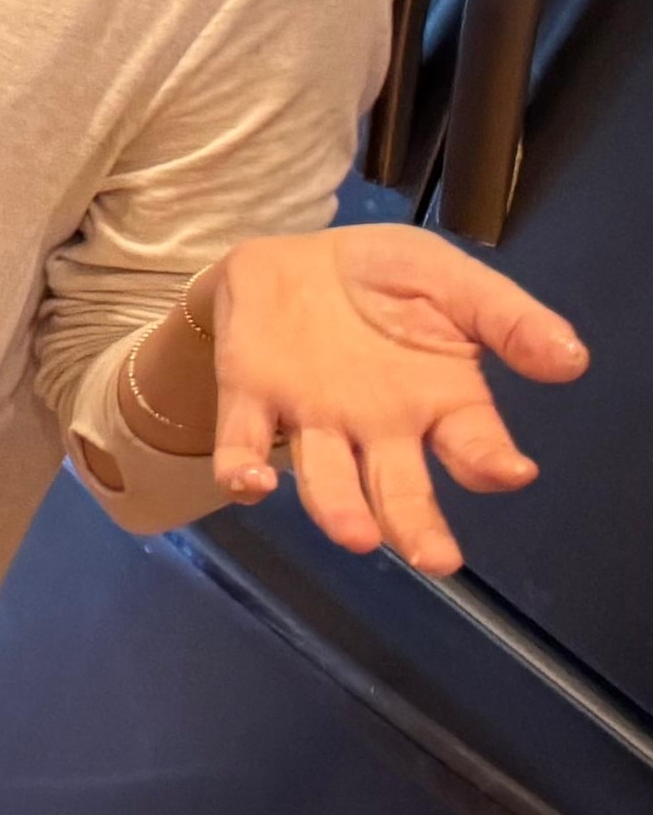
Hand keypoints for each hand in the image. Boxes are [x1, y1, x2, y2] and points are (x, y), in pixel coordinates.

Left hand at [204, 224, 586, 573]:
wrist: (296, 254)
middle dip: (417, 525)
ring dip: (339, 509)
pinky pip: (242, 442)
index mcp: (440, 401)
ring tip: (357, 535)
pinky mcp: (250, 399)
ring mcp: (313, 419)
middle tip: (434, 559)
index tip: (510, 471)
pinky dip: (242, 468)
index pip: (473, 446)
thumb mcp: (454, 281)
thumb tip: (571, 360)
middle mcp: (378, 428)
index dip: (491, 463)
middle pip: (401, 489)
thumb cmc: (386, 278)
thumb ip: (507, 319)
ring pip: (326, 479)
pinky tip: (249, 484)